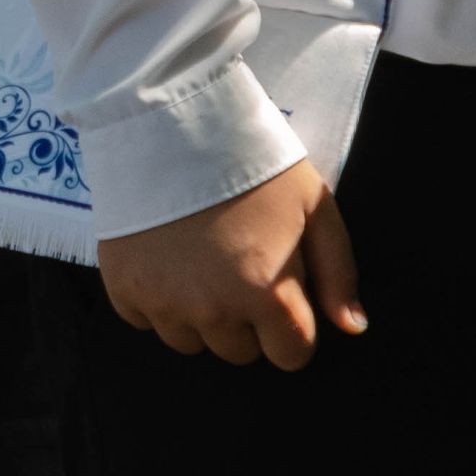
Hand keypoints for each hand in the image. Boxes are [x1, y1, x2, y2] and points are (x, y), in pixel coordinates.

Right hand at [97, 159, 366, 372]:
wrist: (173, 121)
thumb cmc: (254, 163)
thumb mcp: (315, 208)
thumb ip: (338, 274)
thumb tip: (351, 328)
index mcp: (265, 294)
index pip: (291, 355)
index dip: (293, 325)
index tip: (283, 292)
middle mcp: (212, 309)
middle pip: (240, 352)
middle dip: (247, 320)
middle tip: (240, 265)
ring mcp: (162, 302)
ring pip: (191, 342)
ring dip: (201, 314)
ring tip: (202, 260)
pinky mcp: (123, 289)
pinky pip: (146, 320)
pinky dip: (158, 298)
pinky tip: (168, 257)